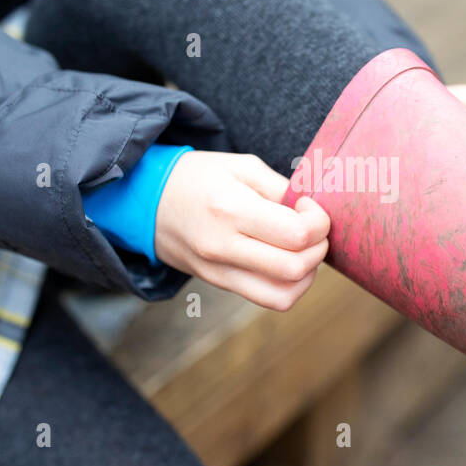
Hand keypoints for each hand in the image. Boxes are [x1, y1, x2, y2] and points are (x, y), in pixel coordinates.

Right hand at [155, 151, 330, 311]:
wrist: (146, 200)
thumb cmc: (198, 177)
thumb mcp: (241, 167)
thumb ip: (281, 188)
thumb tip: (315, 211)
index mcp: (231, 209)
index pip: (296, 234)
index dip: (319, 222)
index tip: (310, 207)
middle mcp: (223, 246)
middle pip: (295, 268)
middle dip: (319, 248)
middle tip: (313, 228)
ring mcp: (219, 271)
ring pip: (284, 295)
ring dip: (307, 274)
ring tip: (302, 249)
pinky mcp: (219, 284)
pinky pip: (267, 298)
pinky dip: (289, 285)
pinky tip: (286, 262)